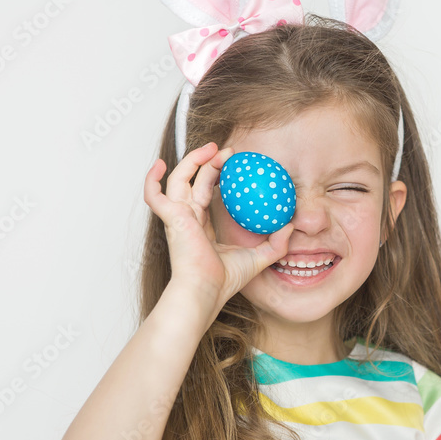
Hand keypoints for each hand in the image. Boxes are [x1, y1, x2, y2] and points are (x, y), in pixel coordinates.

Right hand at [143, 142, 292, 313]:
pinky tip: (158, 164)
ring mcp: (177, 217)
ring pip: (179, 179)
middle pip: (194, 180)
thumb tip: (290, 227)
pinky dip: (150, 179)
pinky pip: (154, 195)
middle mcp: (188, 218)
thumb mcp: (259, 258)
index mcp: (201, 225)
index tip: (232, 164)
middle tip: (228, 151)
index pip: (205, 194)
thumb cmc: (224, 281)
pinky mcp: (170, 218)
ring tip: (212, 148)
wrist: (205, 290)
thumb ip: (276, 244)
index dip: (216, 176)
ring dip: (192, 160)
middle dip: (208, 162)